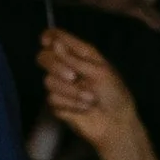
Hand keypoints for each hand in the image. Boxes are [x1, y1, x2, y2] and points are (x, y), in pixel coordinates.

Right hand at [38, 27, 141, 148]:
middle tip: (73, 77)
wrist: (115, 122)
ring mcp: (61, 86)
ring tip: (90, 99)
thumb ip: (73, 58)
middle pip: (44, 57)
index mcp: (80, 54)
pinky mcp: (58, 104)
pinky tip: (85, 108)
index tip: (47, 42)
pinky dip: (71, 104)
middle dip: (56, 67)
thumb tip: (53, 43)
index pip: (56, 39)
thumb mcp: (98, 71)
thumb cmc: (114, 93)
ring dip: (71, 92)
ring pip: (49, 81)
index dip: (49, 37)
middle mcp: (67, 67)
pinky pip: (53, 99)